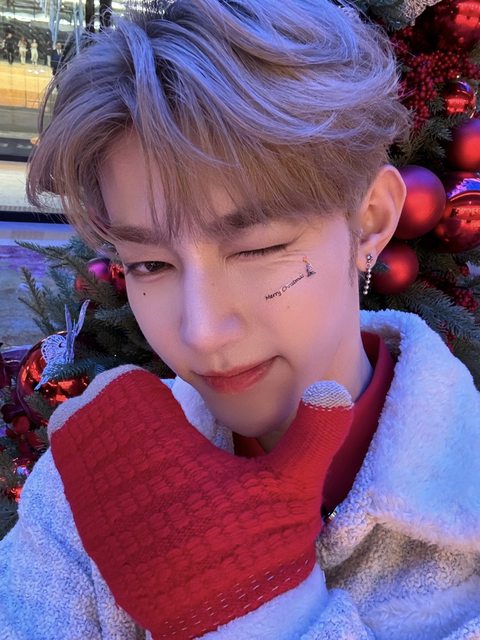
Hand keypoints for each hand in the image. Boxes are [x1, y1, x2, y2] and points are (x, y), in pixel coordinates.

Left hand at [51, 368, 352, 638]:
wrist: (235, 623)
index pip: (121, 397)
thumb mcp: (294, 486)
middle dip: (113, 409)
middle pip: (91, 419)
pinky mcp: (100, 548)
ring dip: (101, 440)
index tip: (153, 392)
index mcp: (168, 456)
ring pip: (78, 454)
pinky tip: (125, 481)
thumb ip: (314, 434)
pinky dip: (95, 476)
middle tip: (141, 413)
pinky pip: (80, 493)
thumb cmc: (263, 546)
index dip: (133, 387)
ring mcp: (105, 518)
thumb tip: (332, 389)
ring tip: (133, 443)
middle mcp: (125, 482)